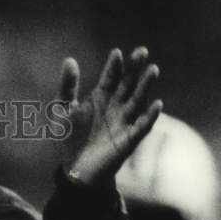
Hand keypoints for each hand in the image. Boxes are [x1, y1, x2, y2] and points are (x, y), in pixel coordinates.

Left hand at [58, 47, 162, 186]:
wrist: (75, 168)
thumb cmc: (71, 137)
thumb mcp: (63, 110)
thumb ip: (67, 87)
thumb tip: (69, 60)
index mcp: (102, 95)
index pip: (111, 76)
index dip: (114, 65)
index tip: (116, 53)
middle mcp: (116, 104)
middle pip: (128, 83)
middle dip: (135, 68)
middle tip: (142, 51)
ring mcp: (125, 120)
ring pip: (138, 100)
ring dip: (146, 86)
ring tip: (152, 70)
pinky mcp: (129, 139)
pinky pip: (142, 126)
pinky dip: (150, 116)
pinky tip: (157, 104)